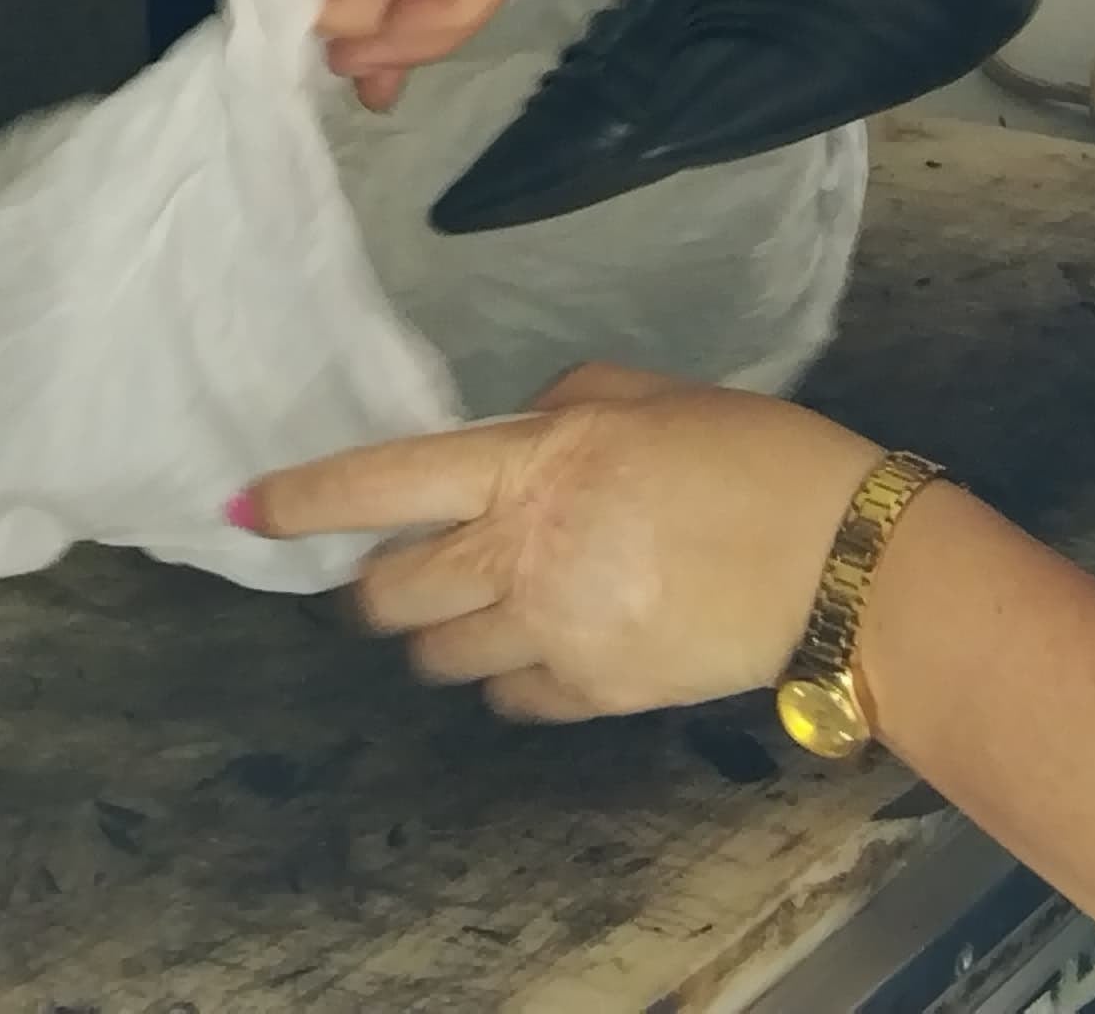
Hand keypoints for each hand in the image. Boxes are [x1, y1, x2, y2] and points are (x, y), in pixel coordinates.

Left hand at [247, 365, 886, 723]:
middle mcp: (526, 553)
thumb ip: (567, 402)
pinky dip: (512, 677)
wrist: (843, 563)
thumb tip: (523, 423)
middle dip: (379, 584)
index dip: (307, 500)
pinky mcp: (595, 693)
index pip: (385, 483)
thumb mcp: (654, 395)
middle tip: (406, 567)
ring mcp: (556, 633)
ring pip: (440, 655)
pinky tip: (550, 644)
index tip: (252, 509)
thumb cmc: (758, 457)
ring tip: (486, 607)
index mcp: (536, 464)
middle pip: (391, 594)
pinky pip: (510, 699)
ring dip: (443, 632)